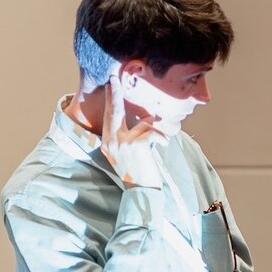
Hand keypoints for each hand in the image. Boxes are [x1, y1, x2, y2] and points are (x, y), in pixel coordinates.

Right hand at [100, 70, 168, 188]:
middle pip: (115, 111)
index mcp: (107, 142)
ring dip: (155, 130)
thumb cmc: (138, 171)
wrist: (141, 192)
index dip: (111, 99)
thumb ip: (127, 135)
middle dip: (115, 93)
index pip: (109, 116)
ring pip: (143, 123)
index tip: (111, 83)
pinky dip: (162, 137)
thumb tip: (144, 116)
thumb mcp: (126, 152)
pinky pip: (152, 132)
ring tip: (158, 143)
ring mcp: (122, 143)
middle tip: (114, 79)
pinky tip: (164, 144)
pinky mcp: (135, 146)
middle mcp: (111, 141)